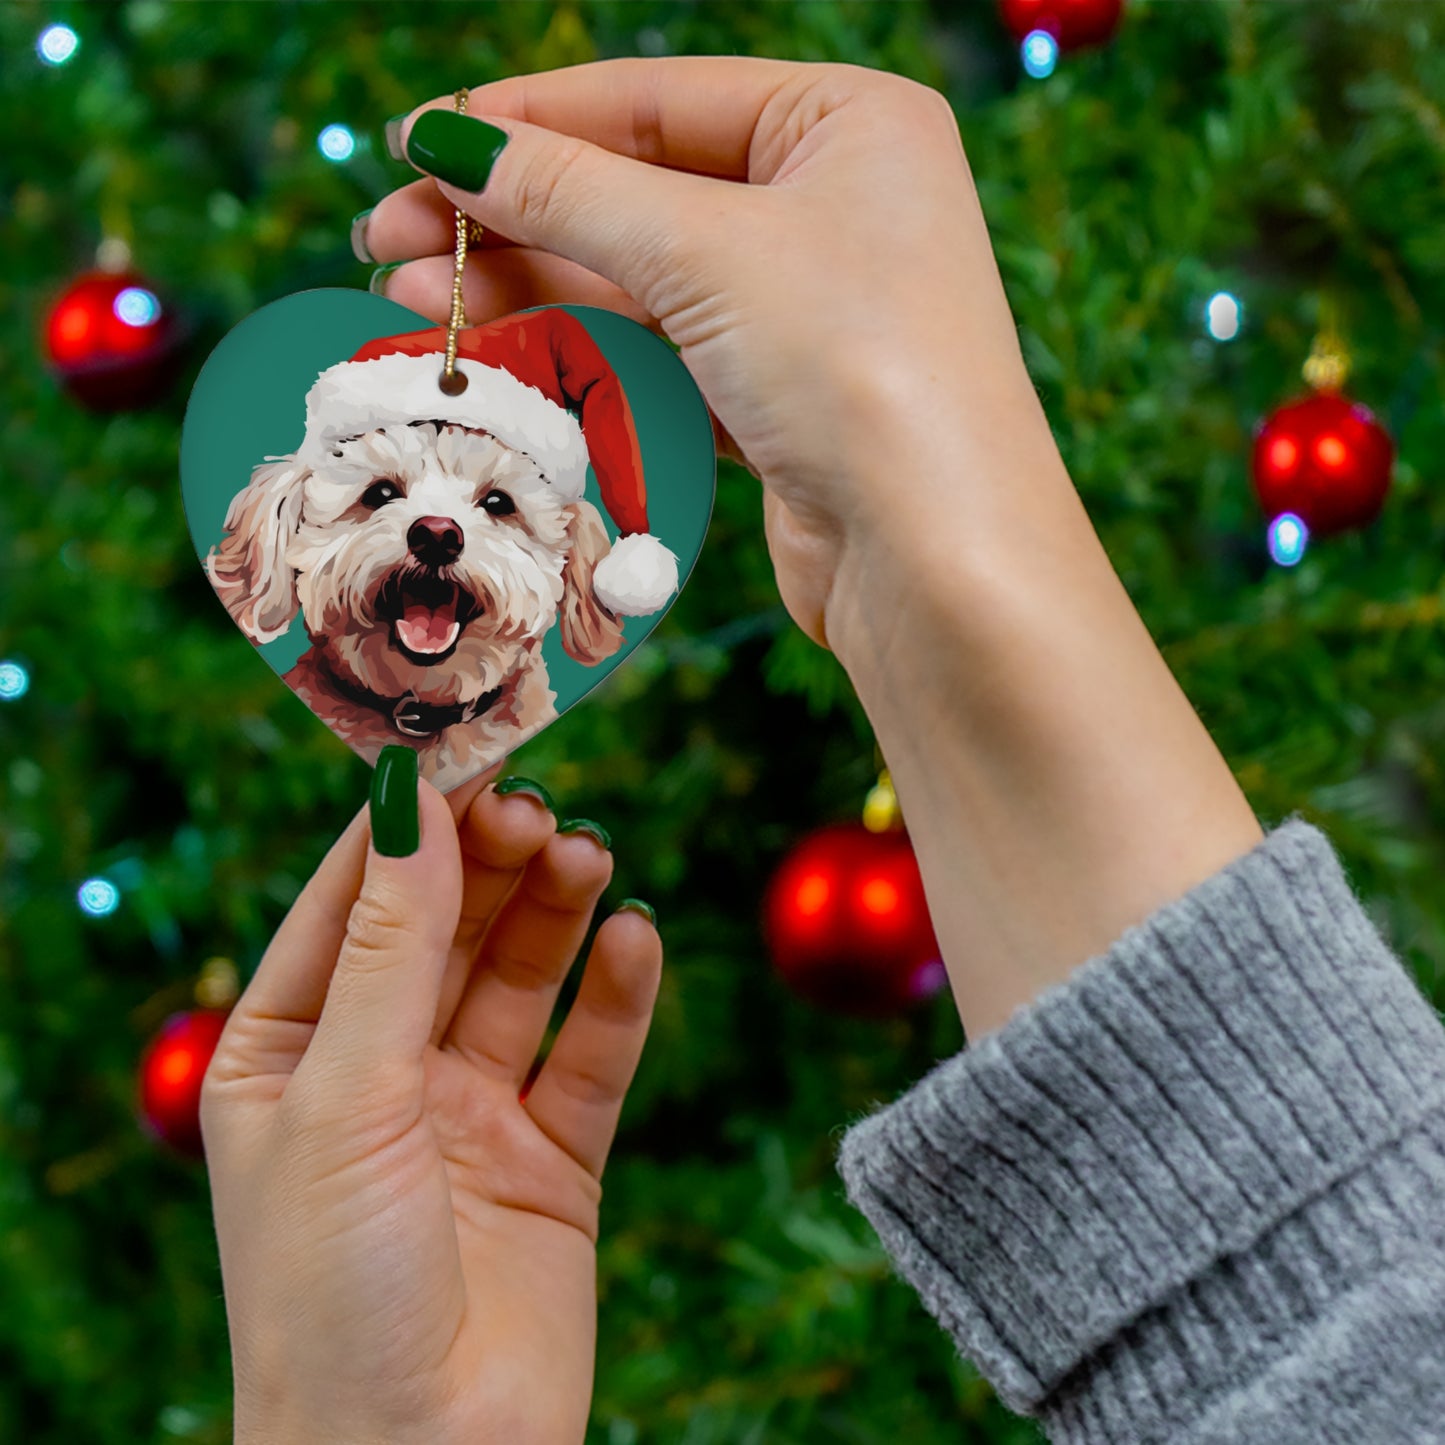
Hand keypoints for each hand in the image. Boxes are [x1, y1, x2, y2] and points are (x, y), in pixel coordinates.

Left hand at [201, 763, 660, 1444]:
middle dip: (491, 863)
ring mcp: (469, 1114)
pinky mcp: (553, 1160)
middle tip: (540, 807)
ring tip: (589, 857)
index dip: (406, 824)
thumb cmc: (330, 1293)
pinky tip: (635, 938)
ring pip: (521, 978)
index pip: (350, 903)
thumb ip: (390, 946)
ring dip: (555, 911)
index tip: (464, 745)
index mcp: (288, 1054)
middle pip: (446, 929)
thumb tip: (409, 798)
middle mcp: (380, 1073)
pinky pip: (591, 1056)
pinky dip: (617, 994)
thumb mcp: (345, 1095)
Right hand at [361, 56, 1047, 652]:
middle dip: (508, 215)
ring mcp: (806, 306)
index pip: (654, 99)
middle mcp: (832, 205)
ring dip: (526, 287)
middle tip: (387, 238)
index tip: (415, 142)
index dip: (526, 119)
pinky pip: (659, 352)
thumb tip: (449, 141)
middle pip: (635, 189)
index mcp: (846, 123)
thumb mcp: (705, 251)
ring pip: (638, 279)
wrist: (935, 559)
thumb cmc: (858, 369)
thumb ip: (569, 190)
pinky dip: (578, 349)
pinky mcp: (779, 397)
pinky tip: (494, 349)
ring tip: (410, 300)